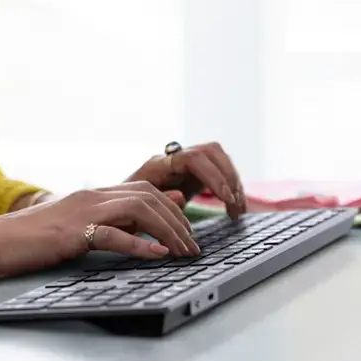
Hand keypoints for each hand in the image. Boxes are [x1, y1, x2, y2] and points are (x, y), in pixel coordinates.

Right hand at [0, 182, 199, 277]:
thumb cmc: (30, 240)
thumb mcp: (74, 228)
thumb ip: (105, 224)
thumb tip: (141, 230)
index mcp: (92, 194)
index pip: (144, 189)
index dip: (172, 207)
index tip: (189, 229)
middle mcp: (91, 196)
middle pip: (149, 196)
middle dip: (178, 220)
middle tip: (193, 247)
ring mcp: (82, 211)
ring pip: (139, 209)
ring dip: (168, 230)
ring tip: (183, 253)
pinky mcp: (72, 232)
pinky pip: (113, 233)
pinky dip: (140, 245)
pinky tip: (157, 255)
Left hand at [128, 141, 246, 218]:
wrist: (123, 207)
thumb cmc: (128, 210)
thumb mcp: (139, 210)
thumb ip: (159, 202)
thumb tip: (180, 195)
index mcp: (159, 165)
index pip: (193, 158)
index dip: (213, 175)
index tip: (226, 197)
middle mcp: (174, 158)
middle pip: (211, 151)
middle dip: (227, 175)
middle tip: (233, 202)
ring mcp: (186, 164)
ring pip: (219, 158)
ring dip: (233, 181)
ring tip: (237, 209)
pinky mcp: (194, 173)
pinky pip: (219, 171)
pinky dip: (231, 188)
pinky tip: (234, 208)